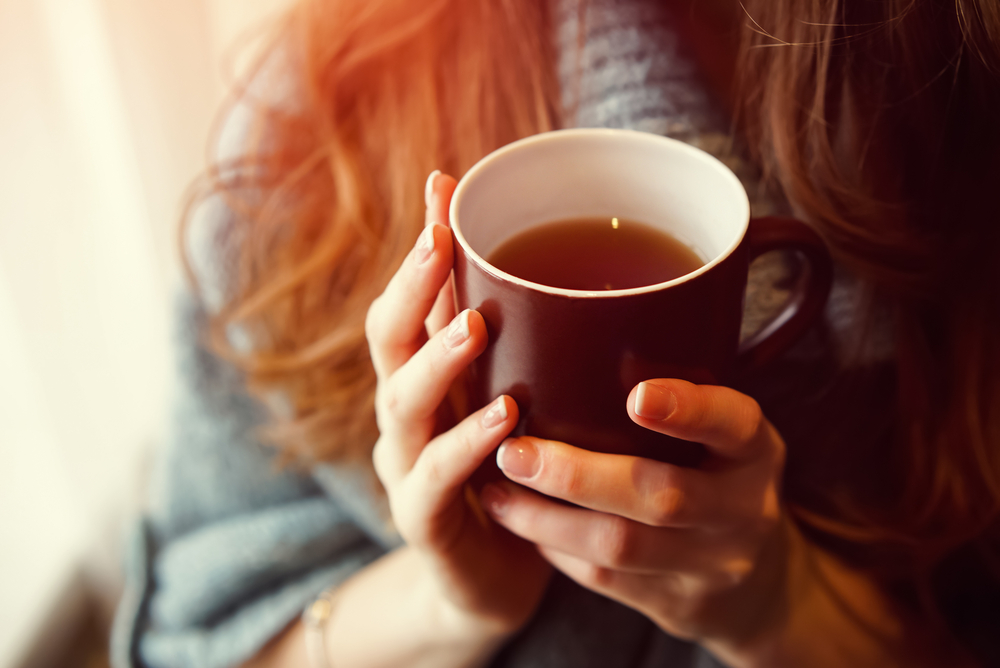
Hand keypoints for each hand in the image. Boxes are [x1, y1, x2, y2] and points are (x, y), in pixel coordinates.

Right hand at [364, 171, 550, 637]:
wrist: (496, 575)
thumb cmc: (511, 473)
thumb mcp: (515, 398)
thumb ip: (526, 344)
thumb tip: (578, 270)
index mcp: (425, 377)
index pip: (409, 299)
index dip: (421, 246)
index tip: (445, 185)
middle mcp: (406, 414)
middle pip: (387, 339)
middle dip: (413, 286)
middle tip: (443, 241)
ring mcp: (406, 466)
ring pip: (401, 404)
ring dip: (437, 360)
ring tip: (475, 324)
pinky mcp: (424, 520)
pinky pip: (435, 480)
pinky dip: (466, 445)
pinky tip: (504, 420)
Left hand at [479, 379, 787, 646]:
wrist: (757, 586)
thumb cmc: (719, 476)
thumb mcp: (724, 434)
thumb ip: (681, 391)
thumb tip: (574, 321)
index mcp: (755, 450)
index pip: (734, 424)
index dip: (689, 410)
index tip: (637, 394)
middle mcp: (742, 509)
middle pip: (660, 495)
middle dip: (577, 474)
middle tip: (515, 450)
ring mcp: (710, 564)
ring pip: (620, 546)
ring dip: (547, 518)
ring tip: (497, 489)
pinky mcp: (675, 604)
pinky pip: (605, 579)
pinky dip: (555, 548)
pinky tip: (520, 522)